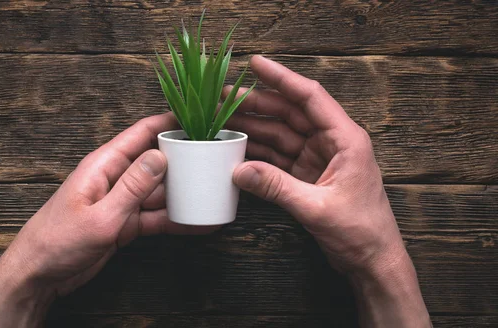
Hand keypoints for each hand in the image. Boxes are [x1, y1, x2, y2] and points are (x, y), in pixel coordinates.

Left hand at [0, 113, 216, 326]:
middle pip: (156, 161)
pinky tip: (198, 222)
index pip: (141, 133)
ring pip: (160, 191)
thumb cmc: (57, 241)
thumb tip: (160, 156)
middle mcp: (114, 178)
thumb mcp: (101, 216)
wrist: (38, 275)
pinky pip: (155, 217)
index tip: (199, 118)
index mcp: (104, 165)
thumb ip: (132, 187)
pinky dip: (175, 220)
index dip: (170, 122)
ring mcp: (121, 201)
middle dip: (185, 159)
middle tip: (217, 159)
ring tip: (215, 192)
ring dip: (184, 193)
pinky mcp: (124, 223)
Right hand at [225, 56, 429, 326]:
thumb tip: (239, 170)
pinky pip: (279, 157)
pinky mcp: (308, 176)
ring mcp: (318, 159)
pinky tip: (237, 149)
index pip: (310, 97)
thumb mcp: (317, 208)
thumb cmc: (361, 232)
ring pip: (281, 134)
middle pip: (289, 113)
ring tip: (223, 120)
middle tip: (224, 96)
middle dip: (257, 104)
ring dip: (254, 128)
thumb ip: (277, 187)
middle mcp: (331, 143)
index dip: (282, 78)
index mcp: (345, 139)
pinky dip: (258, 154)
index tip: (255, 64)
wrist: (373, 260)